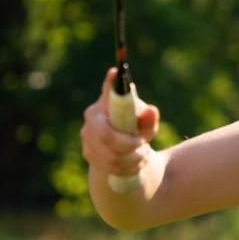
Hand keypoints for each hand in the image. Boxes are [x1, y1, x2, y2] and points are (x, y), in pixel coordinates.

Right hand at [80, 68, 160, 183]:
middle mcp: (92, 116)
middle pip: (106, 134)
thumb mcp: (145, 126)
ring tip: (142, 155)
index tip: (116, 72)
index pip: (108, 90)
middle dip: (128, 144)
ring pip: (110, 154)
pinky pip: (109, 165)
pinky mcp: (87, 153)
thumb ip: (149, 120)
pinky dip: (127, 167)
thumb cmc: (134, 132)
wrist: (121, 155)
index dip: (111, 82)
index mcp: (107, 102)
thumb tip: (151, 111)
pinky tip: (134, 163)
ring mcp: (87, 135)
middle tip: (142, 144)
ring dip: (132, 158)